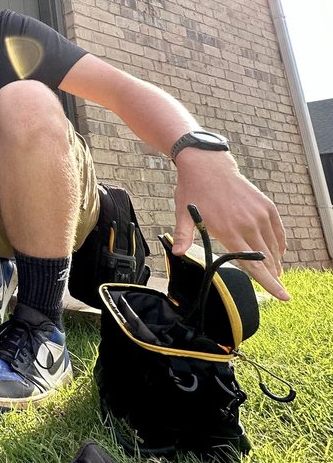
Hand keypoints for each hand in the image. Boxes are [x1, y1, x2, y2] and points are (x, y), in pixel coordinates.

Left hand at [171, 151, 288, 300]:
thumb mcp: (183, 215)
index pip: (253, 265)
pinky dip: (279, 244)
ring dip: (275, 262)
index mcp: (229, 231)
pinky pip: (278, 231)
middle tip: (275, 288)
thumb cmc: (193, 191)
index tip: (283, 296)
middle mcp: (248, 224)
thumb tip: (177, 254)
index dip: (270, 283)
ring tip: (274, 273)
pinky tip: (277, 253)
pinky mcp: (267, 206)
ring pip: (273, 247)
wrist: (208, 165)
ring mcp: (260, 215)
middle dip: (272, 276)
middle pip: (266, 259)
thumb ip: (184, 236)